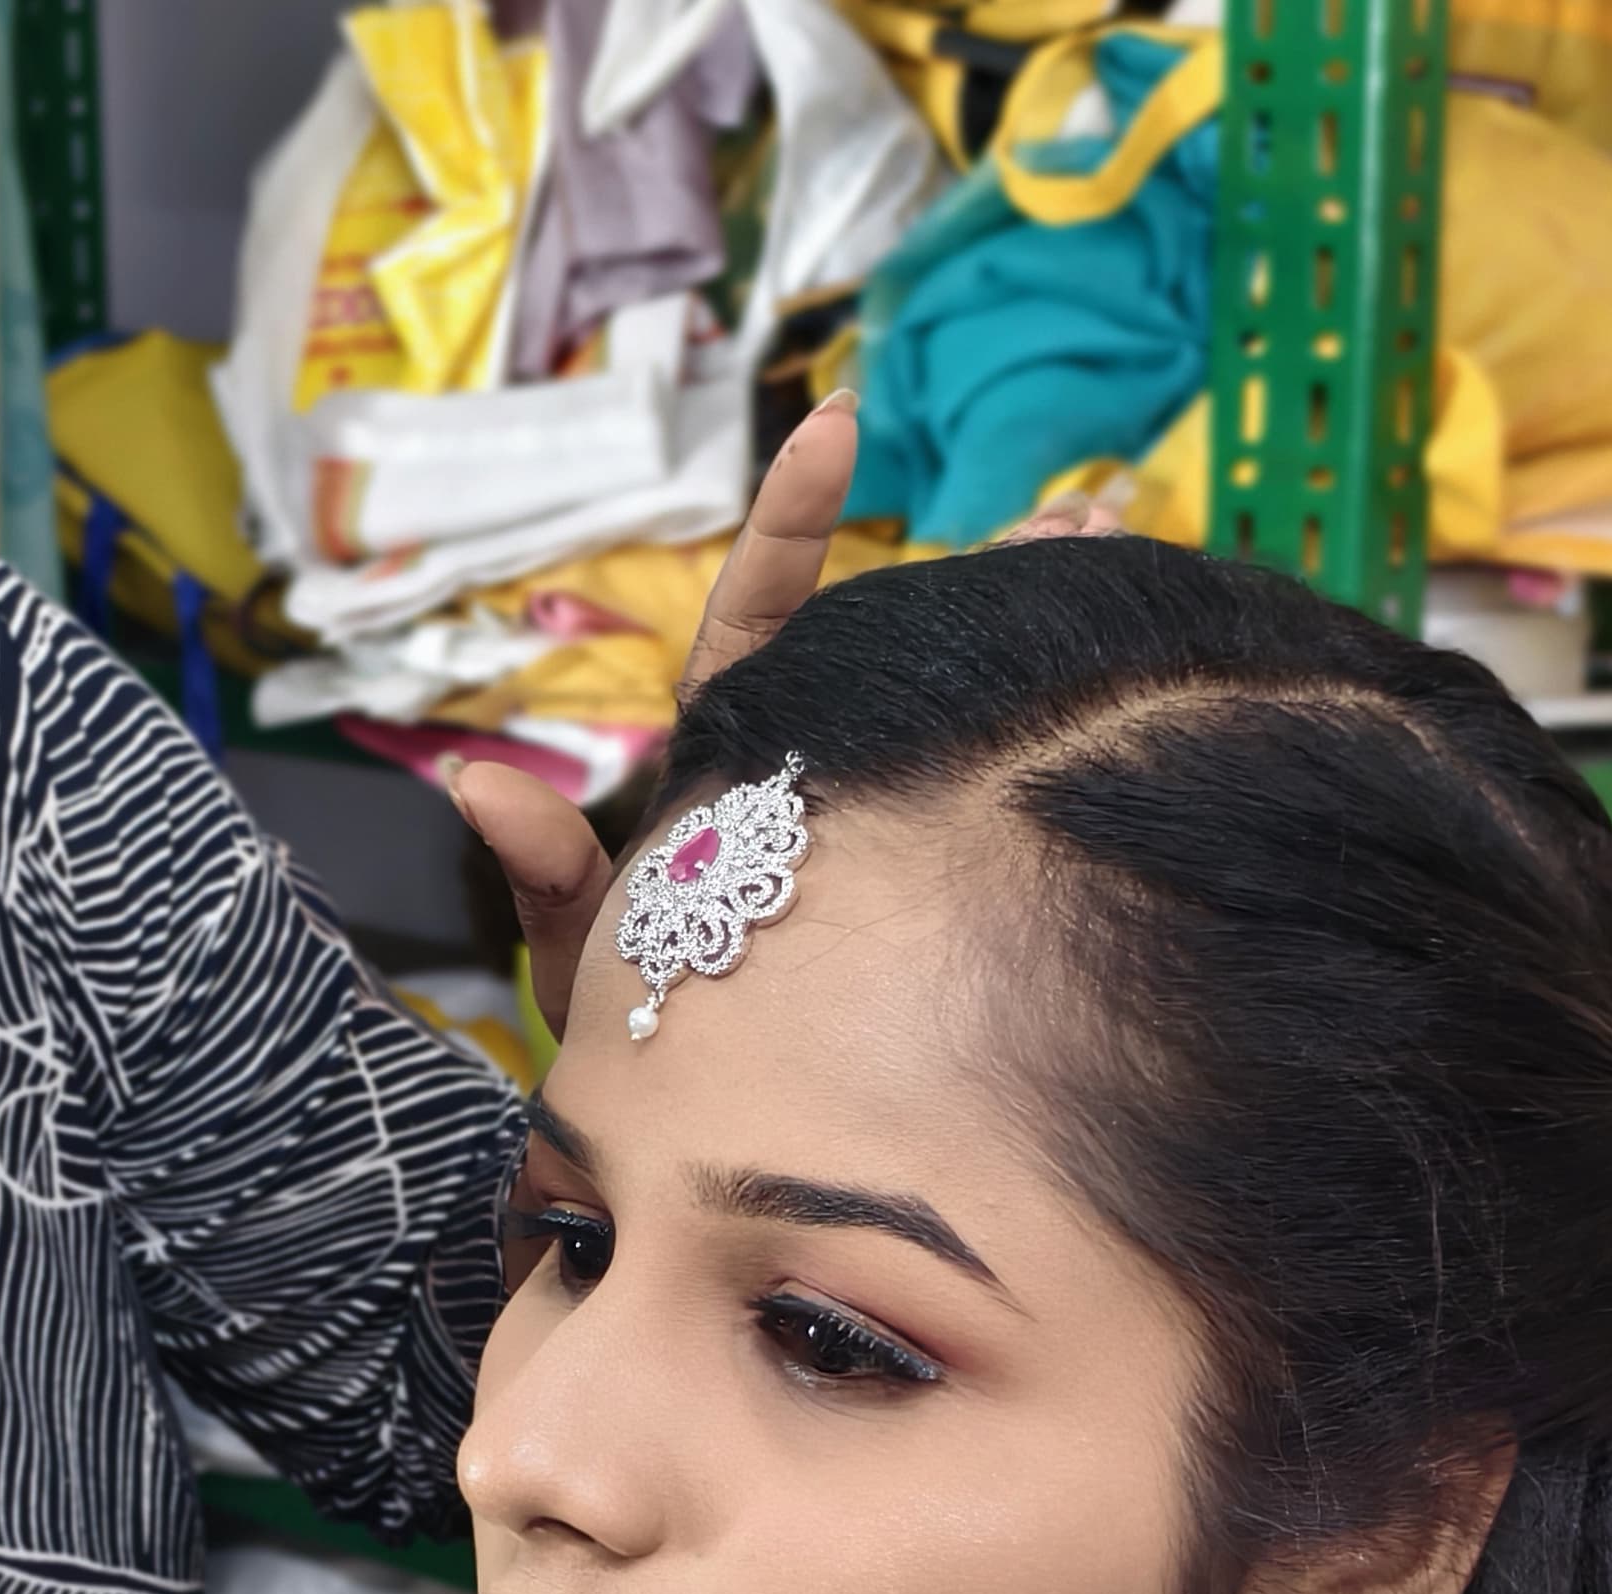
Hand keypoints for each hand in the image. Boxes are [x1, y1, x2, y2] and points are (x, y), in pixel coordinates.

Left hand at [452, 406, 1123, 1037]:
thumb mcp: (581, 964)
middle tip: (1078, 516)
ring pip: (955, 713)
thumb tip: (472, 781)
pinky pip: (985, 803)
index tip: (834, 427)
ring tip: (1128, 574)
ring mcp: (869, 832)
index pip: (757, 633)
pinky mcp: (918, 890)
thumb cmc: (623, 1051)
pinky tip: (1139, 714)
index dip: (792, 530)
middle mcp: (804, 785)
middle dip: (983, 577)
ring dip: (1038, 644)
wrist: (687, 1147)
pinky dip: (1051, 751)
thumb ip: (544, 874)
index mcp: (724, 779)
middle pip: (895, 652)